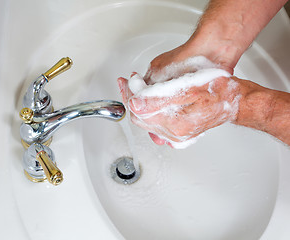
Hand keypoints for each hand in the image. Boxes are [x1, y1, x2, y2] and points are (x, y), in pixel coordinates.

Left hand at [118, 68, 240, 148]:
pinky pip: (157, 124)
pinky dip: (149, 111)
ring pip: (147, 121)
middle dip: (131, 99)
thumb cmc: (218, 89)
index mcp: (176, 124)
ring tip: (135, 88)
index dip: (129, 94)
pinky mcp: (180, 131)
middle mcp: (175, 134)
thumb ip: (159, 98)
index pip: (140, 112)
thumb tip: (135, 104)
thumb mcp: (188, 88)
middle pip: (141, 119)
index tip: (126, 81)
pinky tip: (147, 101)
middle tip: (126, 83)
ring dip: (139, 104)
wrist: (236, 99)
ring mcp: (178, 134)